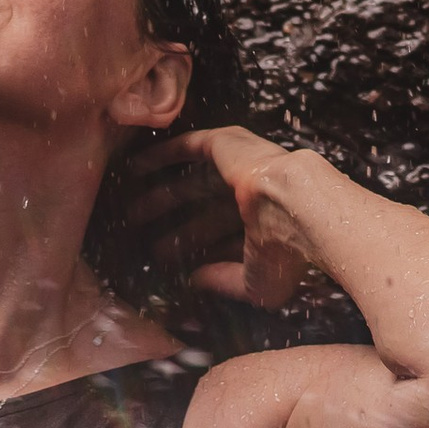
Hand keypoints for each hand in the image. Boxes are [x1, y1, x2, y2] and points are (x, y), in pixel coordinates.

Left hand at [115, 124, 324, 308]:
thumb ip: (224, 282)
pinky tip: (135, 166)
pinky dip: (161, 155)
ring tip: (133, 210)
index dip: (196, 248)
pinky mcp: (226, 144)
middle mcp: (251, 194)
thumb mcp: (255, 283)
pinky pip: (188, 147)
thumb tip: (196, 280)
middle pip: (202, 209)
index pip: (222, 237)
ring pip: (192, 182)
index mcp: (262, 226)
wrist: (294, 208)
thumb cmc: (283, 250)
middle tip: (141, 234)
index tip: (168, 260)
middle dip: (174, 224)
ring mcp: (239, 167)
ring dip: (163, 195)